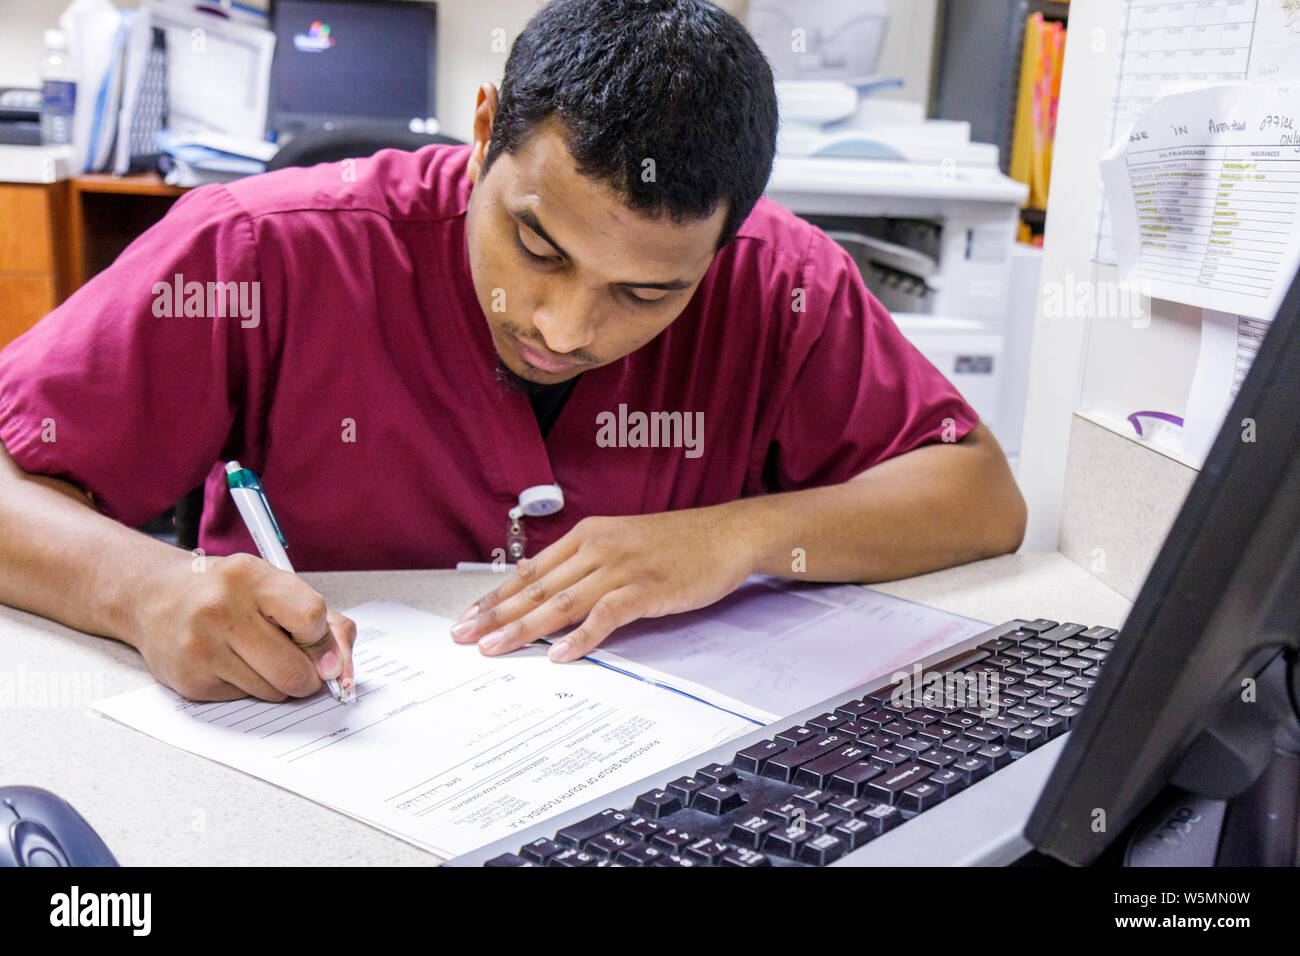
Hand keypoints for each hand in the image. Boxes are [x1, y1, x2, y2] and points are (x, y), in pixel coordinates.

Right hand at [128, 552, 355, 701]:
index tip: (320, 645)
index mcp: (250, 577)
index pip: (311, 618)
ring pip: (274, 691)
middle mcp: (220, 610)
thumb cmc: (227, 592)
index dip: (323, 640)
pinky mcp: (190, 680)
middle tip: (299, 663)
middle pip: (295, 670)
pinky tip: (231, 663)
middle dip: (309, 675)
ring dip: (279, 682)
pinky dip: (250, 688)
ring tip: (257, 655)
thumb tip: (342, 670)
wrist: (155, 598)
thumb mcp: (275, 586)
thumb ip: (324, 622)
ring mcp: (201, 648)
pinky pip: (245, 700)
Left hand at [449, 507, 754, 660]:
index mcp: (587, 535)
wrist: (726, 534)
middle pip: (536, 587)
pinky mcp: (646, 588)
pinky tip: (560, 655)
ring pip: (561, 602)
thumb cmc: (676, 544)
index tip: (467, 617)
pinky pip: (605, 614)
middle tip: (463, 637)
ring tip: (496, 649)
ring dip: (525, 628)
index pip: (530, 570)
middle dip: (496, 615)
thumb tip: (546, 594)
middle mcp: (597, 548)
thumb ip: (585, 566)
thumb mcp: (621, 544)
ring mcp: (621, 567)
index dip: (495, 596)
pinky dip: (580, 637)